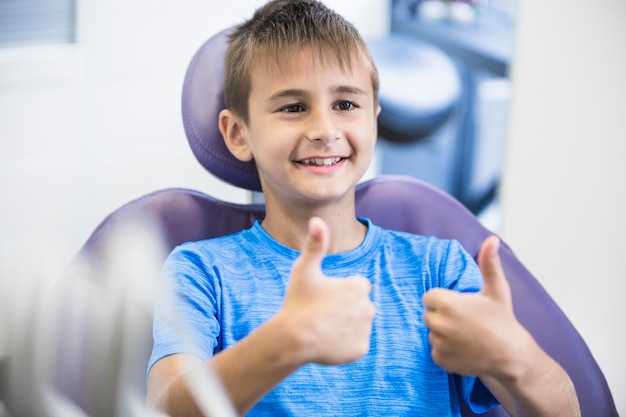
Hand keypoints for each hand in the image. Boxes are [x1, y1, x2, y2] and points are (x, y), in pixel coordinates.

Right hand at [280, 217, 374, 365]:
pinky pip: (355, 344)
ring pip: (357, 325)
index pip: (357, 287)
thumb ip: (315, 244)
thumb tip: (317, 219)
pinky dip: (345, 344)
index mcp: (359, 287)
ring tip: (323, 327)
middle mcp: (368, 307)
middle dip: (345, 308)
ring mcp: (365, 330)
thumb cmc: (297, 301)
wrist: (292, 339)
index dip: (339, 291)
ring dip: (345, 325)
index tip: (323, 296)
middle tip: (322, 313)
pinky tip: (328, 342)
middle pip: (358, 306)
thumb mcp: (304, 269)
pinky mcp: (361, 350)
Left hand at [422, 236, 529, 377]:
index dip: (445, 300)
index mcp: (447, 303)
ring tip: (467, 335)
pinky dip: (446, 350)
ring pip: (432, 332)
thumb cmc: (503, 320)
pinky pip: (435, 350)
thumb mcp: (497, 290)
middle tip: (466, 320)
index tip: (461, 306)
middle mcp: (438, 323)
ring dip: (444, 333)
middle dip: (443, 316)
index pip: (429, 297)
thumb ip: (489, 263)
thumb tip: (492, 239)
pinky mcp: (440, 359)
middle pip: (428, 314)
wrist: (512, 355)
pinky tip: (464, 348)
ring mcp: (438, 343)